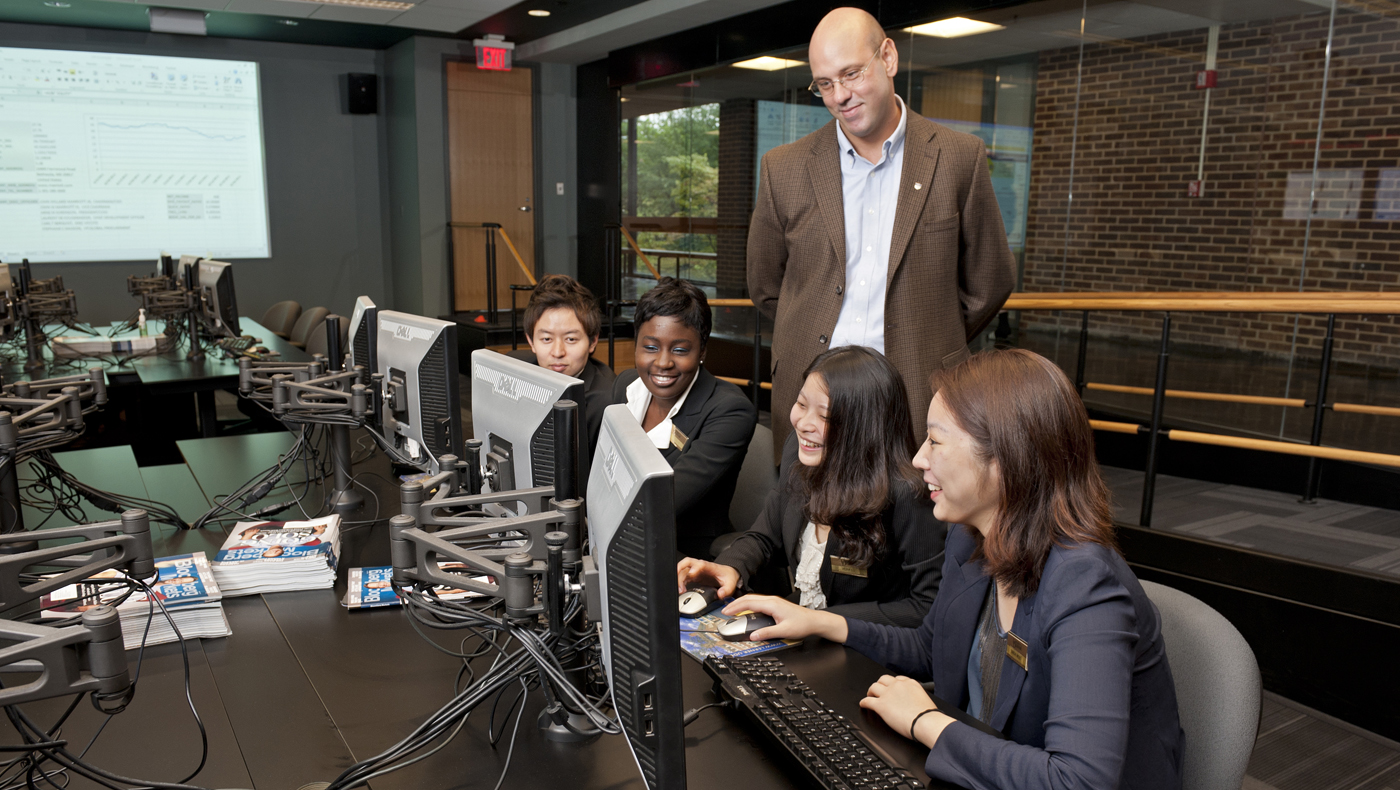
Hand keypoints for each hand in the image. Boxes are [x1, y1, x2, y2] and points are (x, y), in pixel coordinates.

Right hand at [676, 558, 740, 597]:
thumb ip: (726, 590)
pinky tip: (681, 591)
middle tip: (678, 583)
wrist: (727, 574)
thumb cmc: (727, 576)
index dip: (693, 568)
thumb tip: (720, 595)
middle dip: (679, 571)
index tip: (691, 575)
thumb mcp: (730, 584)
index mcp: (708, 566)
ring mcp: (695, 571)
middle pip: (686, 564)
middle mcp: (699, 566)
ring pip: (682, 570)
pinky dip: (680, 583)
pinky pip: (683, 577)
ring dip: (678, 579)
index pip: (699, 564)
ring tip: (680, 590)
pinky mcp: (693, 576)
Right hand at [721, 594, 848, 643]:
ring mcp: (774, 601)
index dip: (736, 607)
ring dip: (741, 603)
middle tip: (725, 611)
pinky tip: (746, 610)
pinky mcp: (776, 604)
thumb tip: (753, 636)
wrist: (814, 621)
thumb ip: (767, 633)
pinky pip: (758, 602)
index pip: (749, 603)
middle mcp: (772, 600)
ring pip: (753, 599)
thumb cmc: (802, 625)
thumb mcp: (784, 631)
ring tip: (732, 610)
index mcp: (772, 605)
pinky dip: (748, 605)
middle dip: (735, 604)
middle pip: (749, 598)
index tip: (726, 612)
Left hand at [858, 675, 953, 747]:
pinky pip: (867, 701)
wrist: (926, 722)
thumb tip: (914, 703)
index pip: (897, 679)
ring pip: (873, 687)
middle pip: (883, 679)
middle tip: (878, 691)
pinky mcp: (881, 705)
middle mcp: (898, 685)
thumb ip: (916, 697)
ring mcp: (888, 694)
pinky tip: (863, 705)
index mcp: (910, 683)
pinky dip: (864, 703)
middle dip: (880, 685)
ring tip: (870, 696)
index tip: (890, 687)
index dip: (891, 683)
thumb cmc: (928, 716)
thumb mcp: (925, 700)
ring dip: (870, 692)